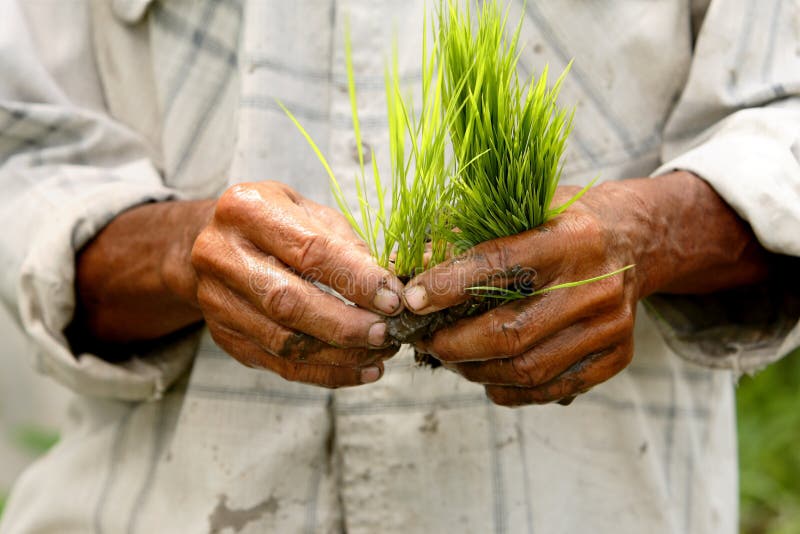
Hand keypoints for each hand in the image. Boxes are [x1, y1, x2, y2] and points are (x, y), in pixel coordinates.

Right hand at [191, 181, 403, 387]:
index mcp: (247, 209)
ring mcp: (215, 299)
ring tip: (380, 353)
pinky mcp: (225, 336)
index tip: (394, 300)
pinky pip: (280, 365)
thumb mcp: (312, 214)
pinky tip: (361, 370)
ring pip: (284, 342)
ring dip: (340, 355)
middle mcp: (221, 254)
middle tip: (386, 334)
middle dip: (345, 324)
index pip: (309, 251)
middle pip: (288, 302)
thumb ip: (347, 247)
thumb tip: (388, 291)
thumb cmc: (279, 222)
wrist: (219, 242)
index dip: (356, 280)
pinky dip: (327, 373)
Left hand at [402, 171, 767, 405]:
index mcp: (571, 238)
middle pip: (512, 332)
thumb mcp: (524, 209)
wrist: (636, 240)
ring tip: (450, 358)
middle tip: (425, 341)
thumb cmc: (564, 221)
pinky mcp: (617, 356)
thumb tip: (407, 265)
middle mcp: (596, 284)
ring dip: (475, 370)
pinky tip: (486, 375)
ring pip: (527, 368)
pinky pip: (552, 389)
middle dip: (454, 343)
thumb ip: (468, 234)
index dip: (451, 286)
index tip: (413, 299)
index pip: (502, 265)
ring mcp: (610, 326)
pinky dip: (509, 389)